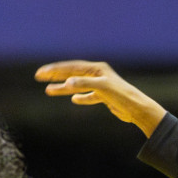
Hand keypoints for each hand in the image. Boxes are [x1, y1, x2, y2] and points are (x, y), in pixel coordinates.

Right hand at [35, 60, 166, 134]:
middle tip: (39, 76)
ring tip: (48, 91)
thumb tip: (66, 83)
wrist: (138, 109)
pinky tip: (74, 100)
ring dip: (63, 88)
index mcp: (97, 69)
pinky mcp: (105, 97)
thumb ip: (84, 84)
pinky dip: (81, 97)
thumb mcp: (102, 88)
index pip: (71, 67)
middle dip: (55, 75)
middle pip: (72, 73)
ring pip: (78, 85)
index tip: (41, 73)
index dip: (55, 70)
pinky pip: (89, 96)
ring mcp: (101, 85)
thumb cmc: (122, 96)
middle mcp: (98, 75)